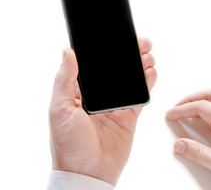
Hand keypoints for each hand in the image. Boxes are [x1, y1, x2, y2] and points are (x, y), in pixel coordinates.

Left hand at [49, 38, 156, 185]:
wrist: (87, 172)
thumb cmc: (68, 145)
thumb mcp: (59, 108)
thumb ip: (65, 80)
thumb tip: (67, 52)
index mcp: (81, 92)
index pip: (96, 66)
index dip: (107, 51)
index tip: (118, 38)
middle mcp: (99, 97)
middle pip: (116, 71)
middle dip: (129, 55)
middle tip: (140, 43)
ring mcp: (115, 106)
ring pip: (130, 81)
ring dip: (140, 67)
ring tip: (147, 56)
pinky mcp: (128, 117)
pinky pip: (140, 98)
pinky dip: (147, 84)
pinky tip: (150, 73)